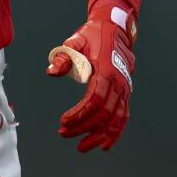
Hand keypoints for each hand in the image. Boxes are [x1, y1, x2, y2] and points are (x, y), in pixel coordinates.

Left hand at [46, 5, 136, 151]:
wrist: (114, 30)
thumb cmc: (92, 36)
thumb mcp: (75, 41)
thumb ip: (63, 57)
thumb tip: (51, 72)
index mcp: (106, 71)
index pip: (95, 100)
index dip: (80, 114)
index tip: (64, 121)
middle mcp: (119, 83)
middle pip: (104, 113)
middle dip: (84, 127)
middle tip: (64, 134)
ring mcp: (125, 89)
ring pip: (116, 119)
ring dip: (99, 135)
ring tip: (82, 147)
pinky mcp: (125, 93)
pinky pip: (123, 116)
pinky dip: (115, 132)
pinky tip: (104, 144)